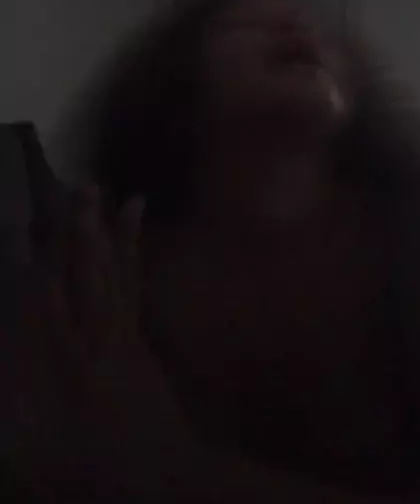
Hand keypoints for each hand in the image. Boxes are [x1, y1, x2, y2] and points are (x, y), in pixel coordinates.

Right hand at [1, 186, 194, 500]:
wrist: (162, 482)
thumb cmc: (91, 471)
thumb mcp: (38, 456)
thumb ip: (11, 423)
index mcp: (67, 365)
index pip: (47, 303)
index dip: (36, 263)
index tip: (23, 225)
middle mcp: (96, 339)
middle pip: (86, 276)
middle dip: (80, 230)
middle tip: (80, 188)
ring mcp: (123, 336)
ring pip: (116, 276)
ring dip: (112, 234)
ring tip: (114, 195)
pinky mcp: (139, 340)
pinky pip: (136, 291)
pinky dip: (135, 259)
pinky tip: (136, 237)